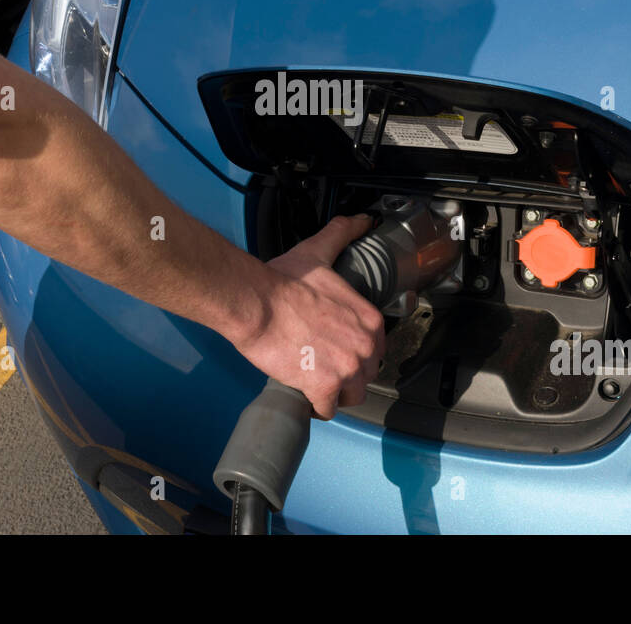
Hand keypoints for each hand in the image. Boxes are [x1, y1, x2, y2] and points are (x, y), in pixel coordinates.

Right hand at [233, 214, 384, 419]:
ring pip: (350, 396)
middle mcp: (365, 346)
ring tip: (314, 383)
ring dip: (333, 394)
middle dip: (345, 375)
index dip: (354, 352)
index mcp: (369, 320)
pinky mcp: (324, 388)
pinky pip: (326, 410)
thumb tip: (362, 219)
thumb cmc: (283, 280)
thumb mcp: (319, 251)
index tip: (335, 350)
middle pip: (364, 375)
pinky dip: (314, 407)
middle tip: (321, 366)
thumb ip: (343, 233)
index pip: (374, 350)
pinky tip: (303, 395)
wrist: (256, 303)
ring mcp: (346, 369)